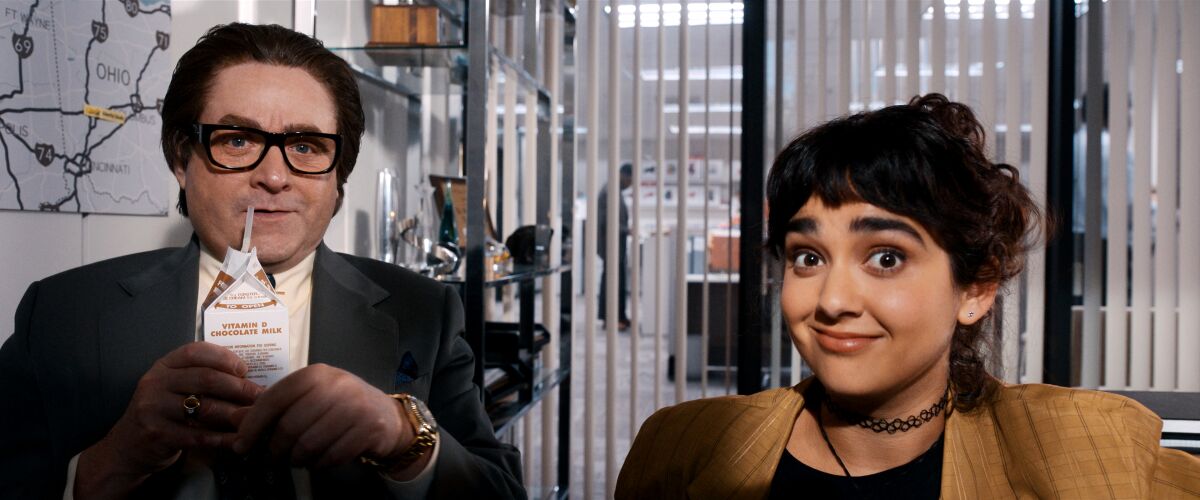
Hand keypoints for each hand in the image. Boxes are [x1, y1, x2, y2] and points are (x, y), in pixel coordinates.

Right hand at [76, 342, 261, 497]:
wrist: (128, 447)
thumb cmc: (163, 414)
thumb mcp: (174, 389)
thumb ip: (201, 379)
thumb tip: (248, 380)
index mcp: (163, 366)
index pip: (195, 351)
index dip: (224, 357)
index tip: (244, 369)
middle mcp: (155, 383)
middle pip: (205, 378)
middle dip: (238, 387)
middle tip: (259, 396)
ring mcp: (153, 408)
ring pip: (204, 407)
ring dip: (234, 413)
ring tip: (254, 417)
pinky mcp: (156, 434)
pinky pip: (197, 435)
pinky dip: (221, 439)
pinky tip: (238, 440)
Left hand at [233, 364, 415, 471]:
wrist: (388, 417)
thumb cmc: (340, 407)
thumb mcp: (308, 399)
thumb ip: (274, 407)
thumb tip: (235, 419)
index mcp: (316, 374)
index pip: (274, 398)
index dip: (253, 424)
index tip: (241, 445)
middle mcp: (336, 385)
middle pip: (290, 426)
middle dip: (276, 449)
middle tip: (274, 458)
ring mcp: (356, 406)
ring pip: (309, 445)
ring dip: (297, 459)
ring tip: (298, 459)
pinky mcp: (369, 428)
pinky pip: (331, 456)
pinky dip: (319, 465)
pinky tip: (319, 461)